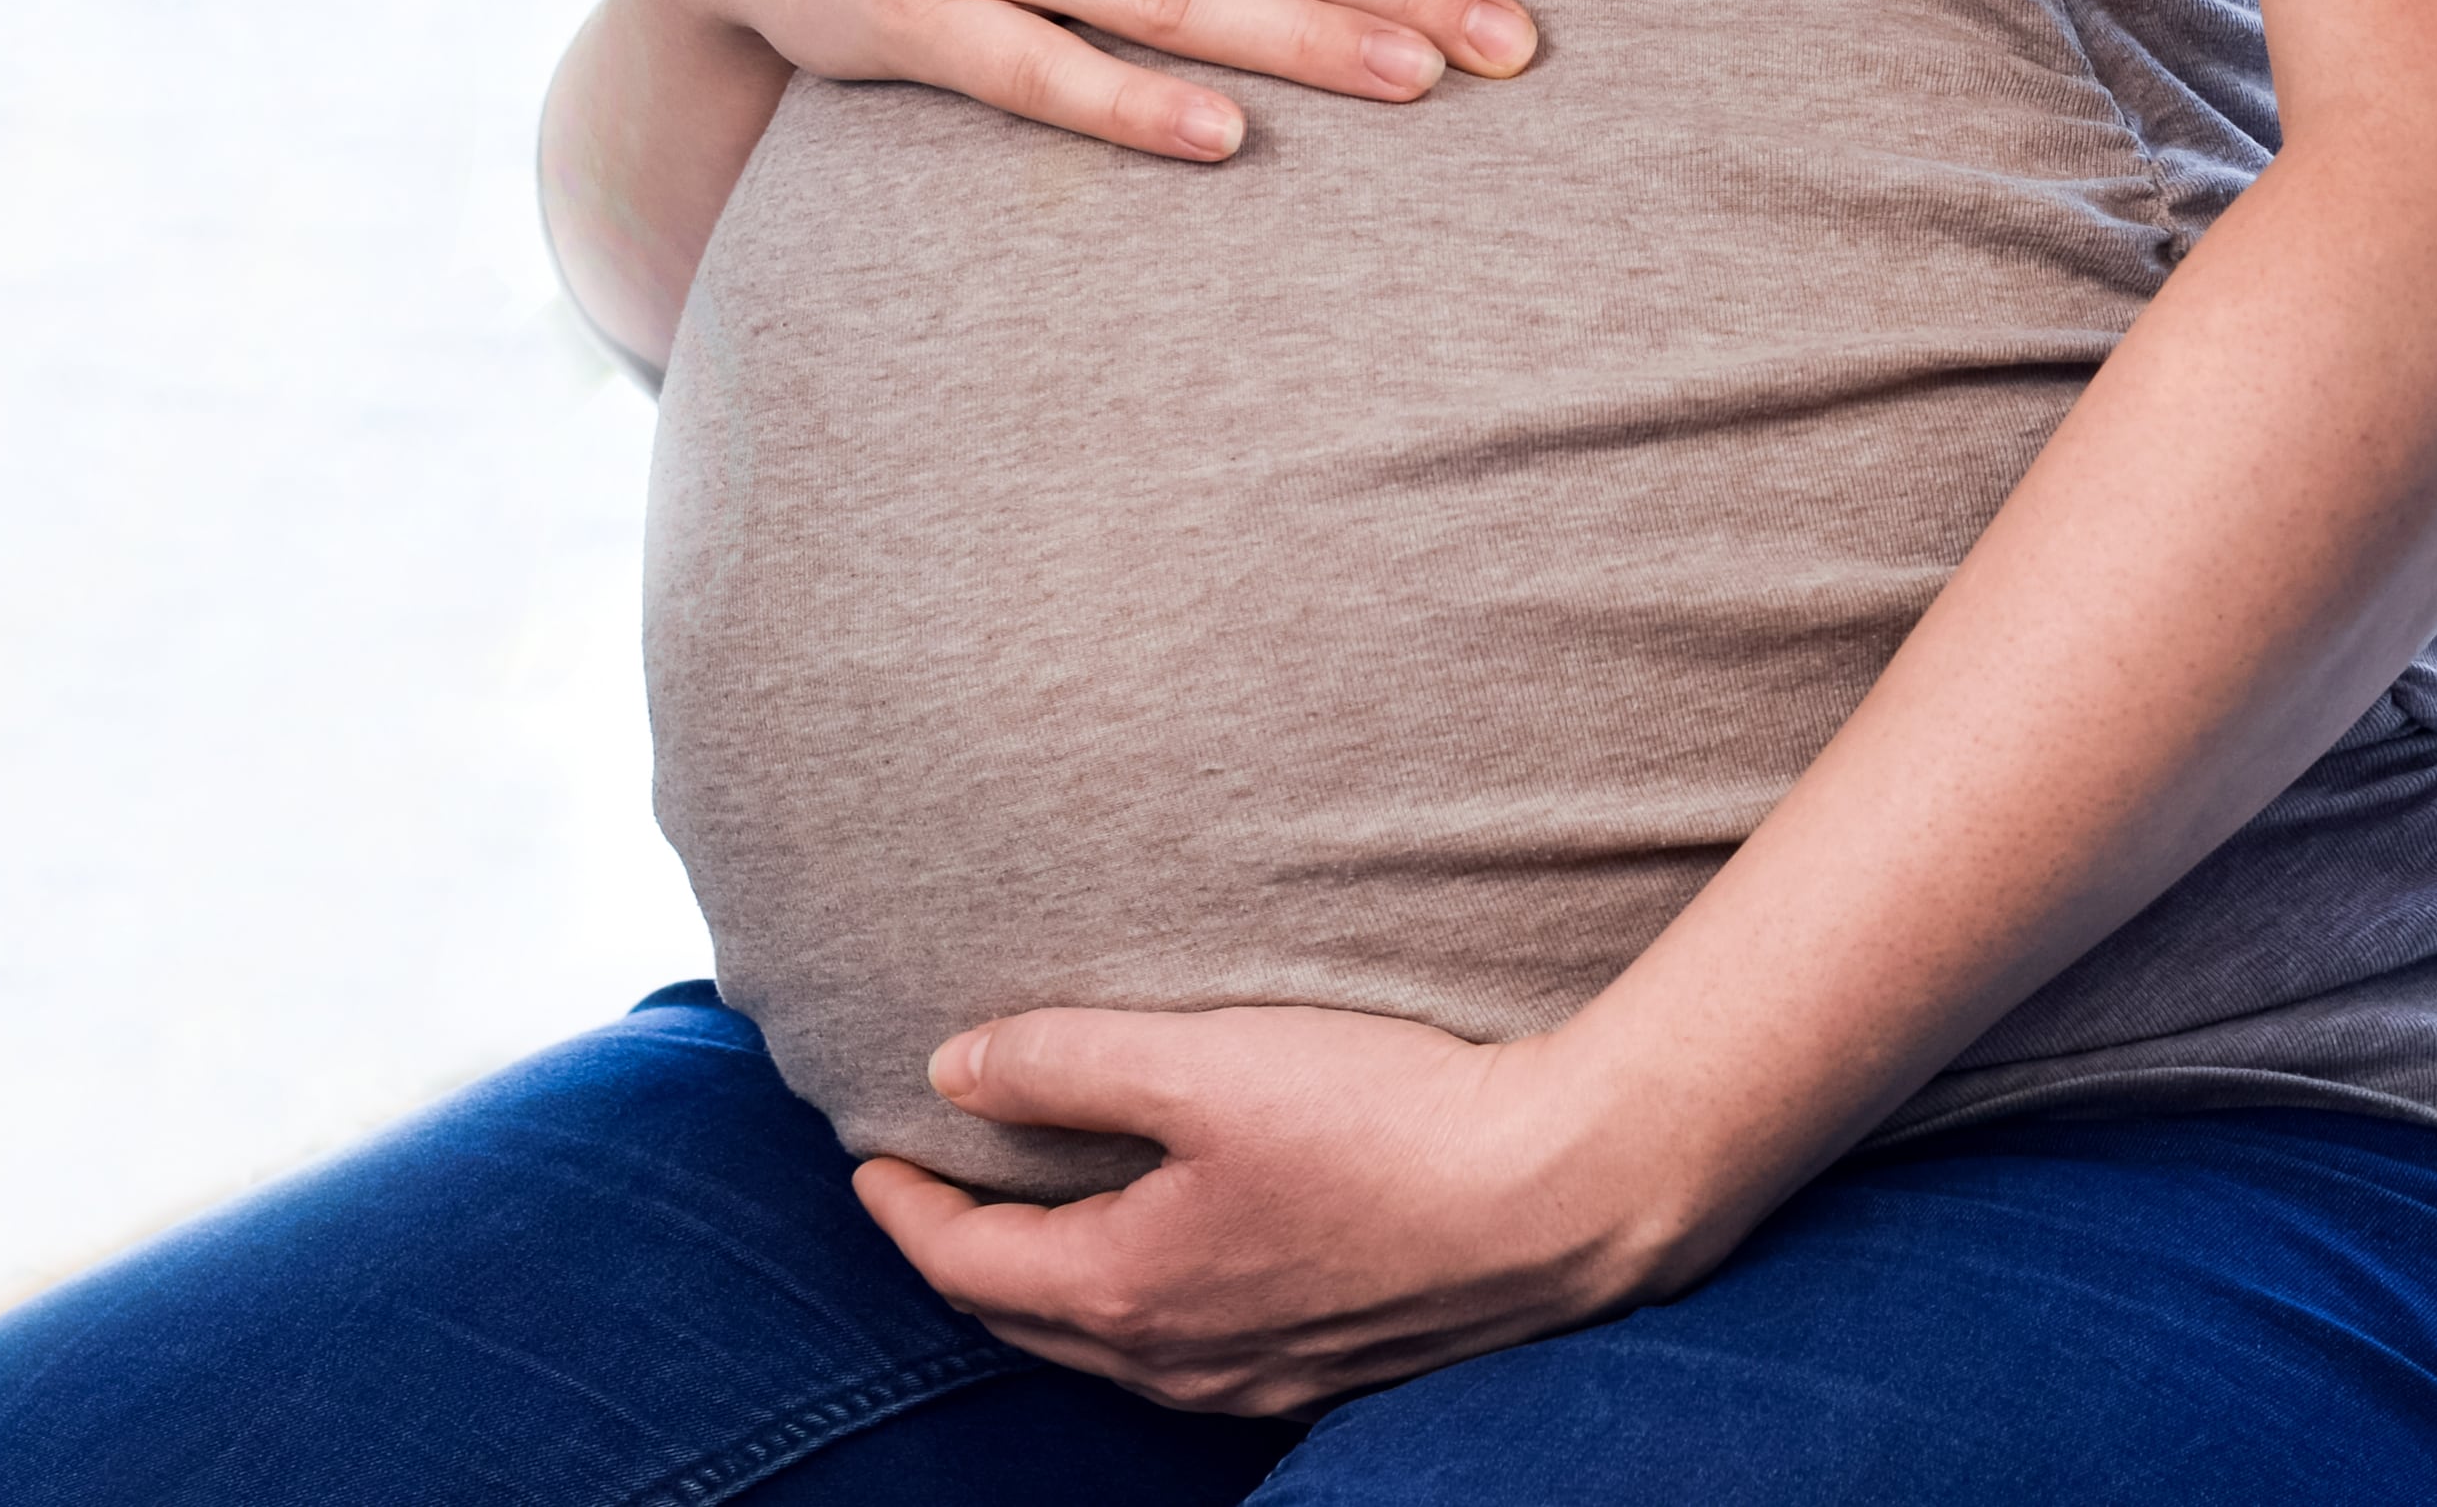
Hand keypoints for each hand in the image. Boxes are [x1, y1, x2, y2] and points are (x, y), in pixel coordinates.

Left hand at [851, 1005, 1721, 1416]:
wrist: (1562, 1194)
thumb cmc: (1387, 1122)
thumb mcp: (1208, 1061)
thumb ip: (1068, 1060)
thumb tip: (954, 1068)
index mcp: (1129, 1289)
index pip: (966, 1264)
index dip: (906, 1208)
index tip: (874, 1157)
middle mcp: (1181, 1360)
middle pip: (1026, 1320)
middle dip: (965, 1259)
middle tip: (936, 1195)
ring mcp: (1260, 1377)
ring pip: (1114, 1347)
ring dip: (1056, 1290)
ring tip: (1043, 1223)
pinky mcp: (1333, 1367)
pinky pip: (1196, 1356)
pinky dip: (1145, 1311)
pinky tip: (1180, 1267)